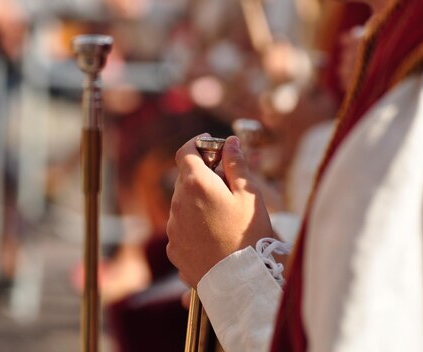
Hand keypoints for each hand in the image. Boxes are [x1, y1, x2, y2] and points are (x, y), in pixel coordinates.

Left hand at [167, 135, 272, 286]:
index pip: (186, 151)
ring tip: (223, 218)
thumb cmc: (250, 234)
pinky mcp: (173, 248)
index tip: (211, 147)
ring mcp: (173, 228)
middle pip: (185, 179)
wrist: (241, 280)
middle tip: (226, 187)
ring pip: (182, 204)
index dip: (198, 145)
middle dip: (202, 177)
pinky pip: (181, 228)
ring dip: (197, 203)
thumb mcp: (249, 194)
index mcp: (196, 184)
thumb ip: (236, 163)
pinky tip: (214, 237)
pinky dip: (193, 226)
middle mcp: (178, 203)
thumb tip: (230, 142)